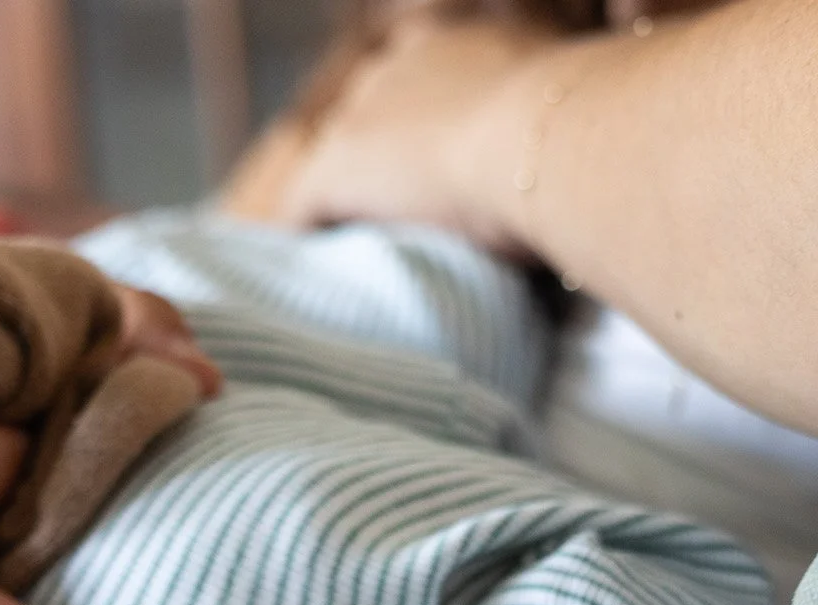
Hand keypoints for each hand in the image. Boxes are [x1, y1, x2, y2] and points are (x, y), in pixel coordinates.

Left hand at [278, 17, 557, 248]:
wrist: (547, 140)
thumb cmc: (585, 136)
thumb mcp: (577, 122)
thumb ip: (562, 135)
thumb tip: (591, 165)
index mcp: (464, 47)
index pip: (430, 87)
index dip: (433, 134)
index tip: (443, 175)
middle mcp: (405, 63)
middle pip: (377, 115)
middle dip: (386, 160)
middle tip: (402, 214)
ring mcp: (365, 113)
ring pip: (341, 156)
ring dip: (347, 196)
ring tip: (352, 241)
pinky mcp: (335, 167)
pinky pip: (306, 205)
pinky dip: (306, 232)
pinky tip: (307, 263)